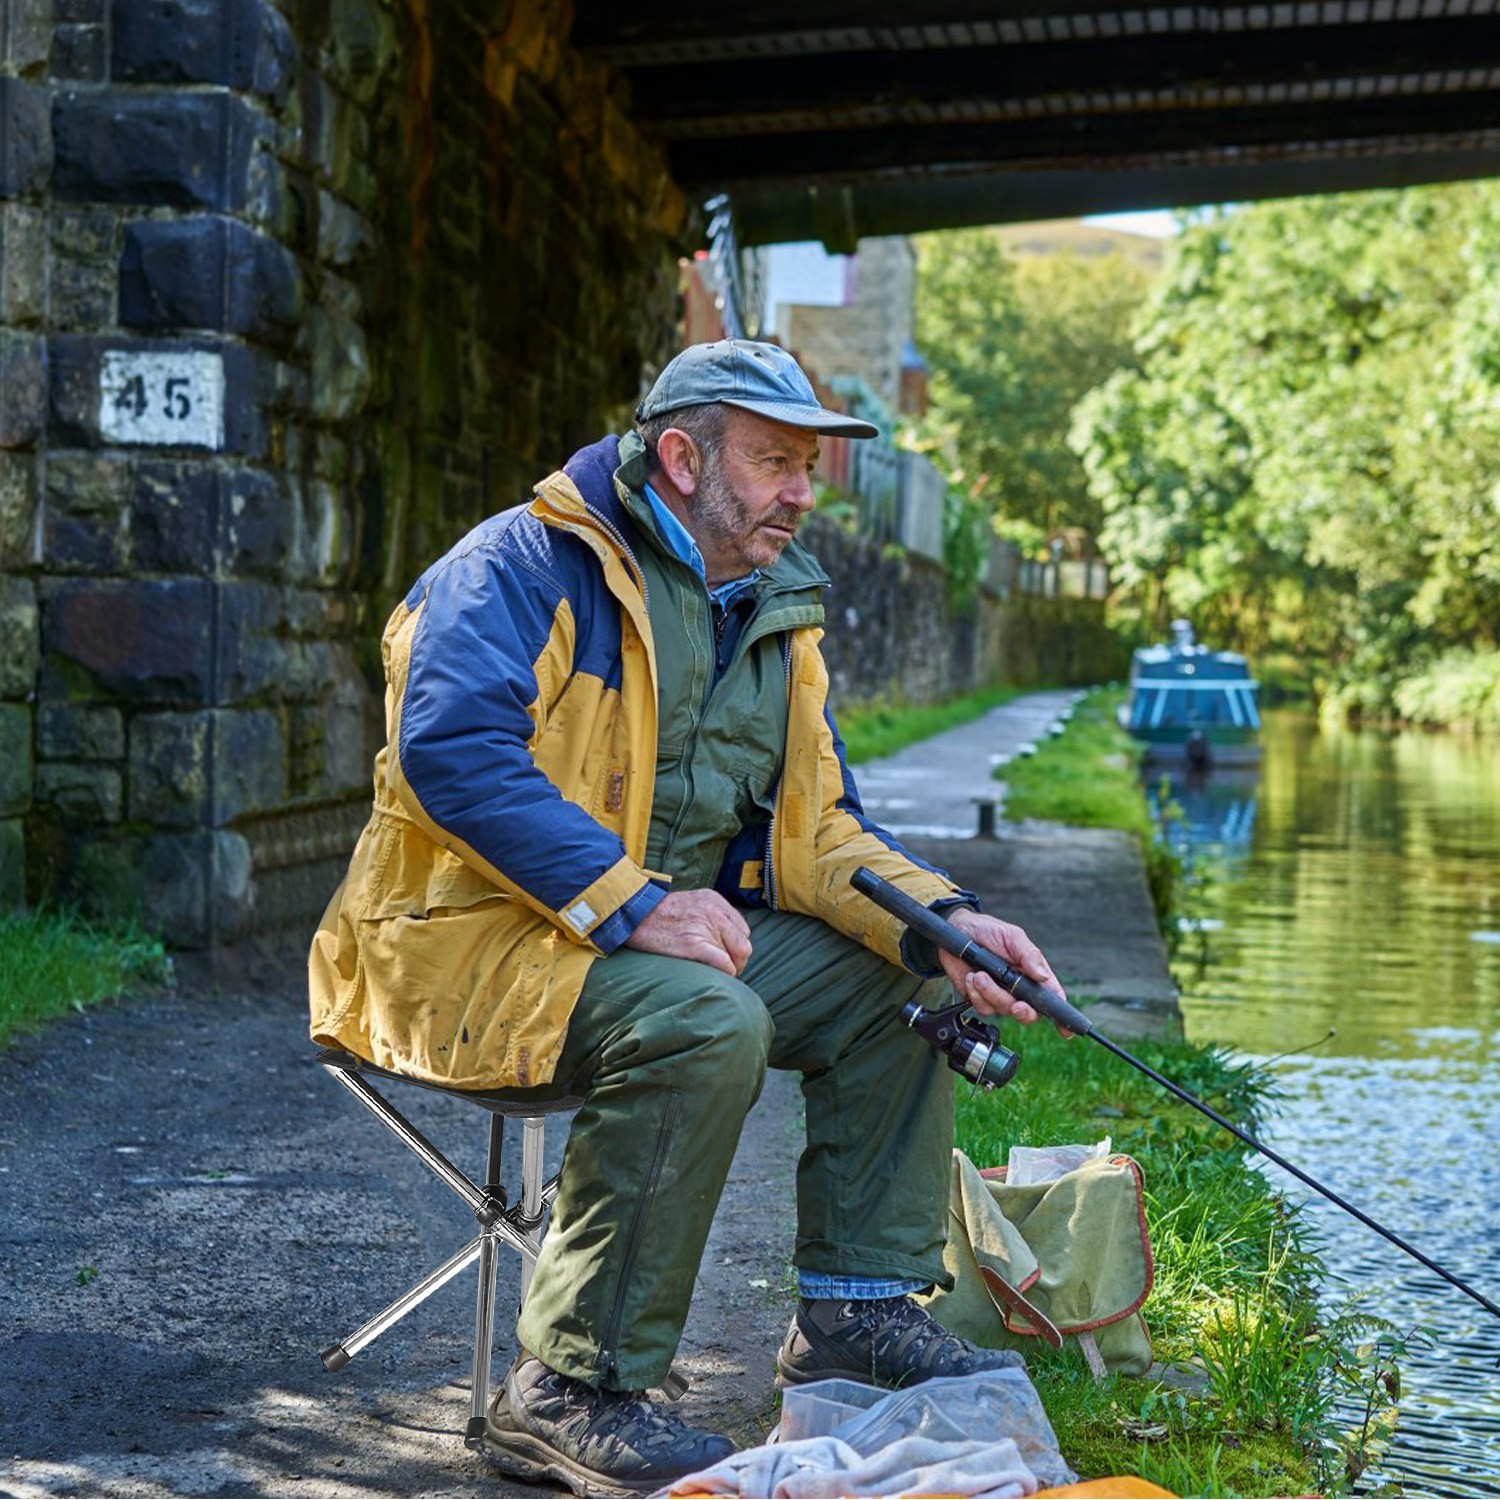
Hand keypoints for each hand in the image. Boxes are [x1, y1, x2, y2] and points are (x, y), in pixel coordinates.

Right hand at [624, 889, 751, 975]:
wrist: (632, 913)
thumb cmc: (657, 913)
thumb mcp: (690, 902)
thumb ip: (710, 914)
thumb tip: (724, 938)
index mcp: (714, 900)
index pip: (742, 930)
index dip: (735, 947)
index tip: (725, 956)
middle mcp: (714, 911)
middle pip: (744, 944)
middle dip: (738, 961)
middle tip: (724, 970)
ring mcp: (705, 927)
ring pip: (737, 956)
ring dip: (729, 968)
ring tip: (714, 973)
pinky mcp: (693, 944)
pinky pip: (724, 964)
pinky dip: (725, 973)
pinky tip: (715, 976)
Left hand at [937, 908, 1066, 1026]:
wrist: (956, 930)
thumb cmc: (988, 930)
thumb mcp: (1012, 936)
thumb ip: (1028, 954)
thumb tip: (1043, 975)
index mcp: (1032, 973)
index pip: (1051, 996)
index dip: (1060, 1015)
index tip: (1064, 1028)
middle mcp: (1018, 988)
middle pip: (1028, 1012)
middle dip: (1022, 1011)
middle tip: (1016, 1005)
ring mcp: (998, 994)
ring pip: (1002, 1009)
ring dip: (990, 993)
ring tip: (979, 974)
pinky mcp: (980, 998)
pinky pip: (982, 1006)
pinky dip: (975, 993)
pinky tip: (971, 977)